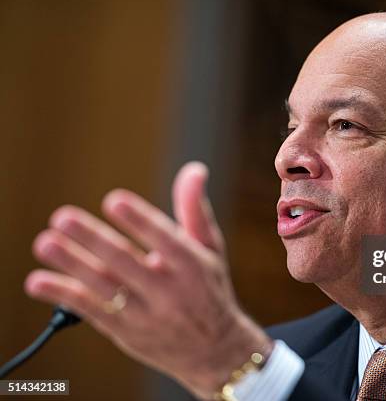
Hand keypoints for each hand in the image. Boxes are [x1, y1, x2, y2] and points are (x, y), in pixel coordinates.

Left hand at [24, 162, 271, 397]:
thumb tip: (194, 169)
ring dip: (72, 264)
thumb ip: (195, 208)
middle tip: (63, 217)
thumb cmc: (209, 289)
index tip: (114, 200)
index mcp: (192, 265)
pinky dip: (64, 296)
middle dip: (94, 239)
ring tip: (45, 243)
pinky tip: (38, 282)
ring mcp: (146, 313)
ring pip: (104, 287)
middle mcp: (169, 290)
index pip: (166, 240)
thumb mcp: (210, 249)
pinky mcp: (126, 332)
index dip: (140, 220)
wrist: (213, 350)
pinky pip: (92, 312)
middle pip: (126, 262)